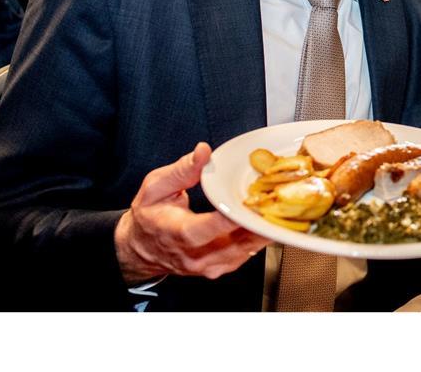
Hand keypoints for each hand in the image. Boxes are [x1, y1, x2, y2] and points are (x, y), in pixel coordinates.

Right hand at [114, 143, 271, 284]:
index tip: (250, 203)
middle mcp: (194, 255)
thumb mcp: (156, 186)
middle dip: (258, 221)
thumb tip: (203, 152)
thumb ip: (182, 169)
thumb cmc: (149, 216)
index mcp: (177, 233)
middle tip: (277, 201)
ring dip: (264, 230)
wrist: (141, 248)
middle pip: (235, 243)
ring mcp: (209, 265)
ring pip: (246, 251)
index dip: (231, 217)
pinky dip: (258, 237)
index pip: (207, 229)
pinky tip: (267, 221)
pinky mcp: (220, 268)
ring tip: (278, 207)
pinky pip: (246, 255)